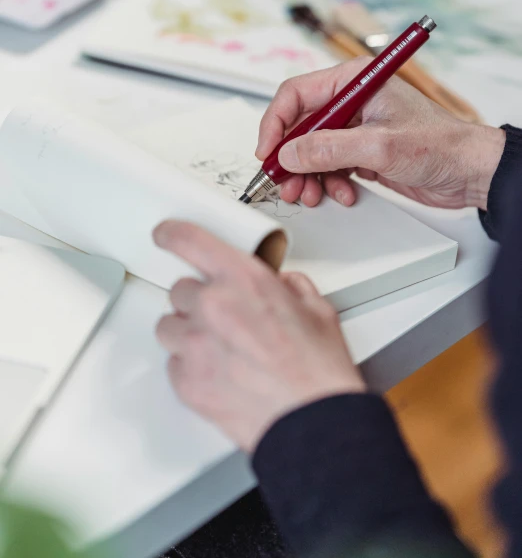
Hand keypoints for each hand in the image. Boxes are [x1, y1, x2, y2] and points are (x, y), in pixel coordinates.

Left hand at [154, 221, 365, 453]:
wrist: (313, 423)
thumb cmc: (318, 371)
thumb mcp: (317, 309)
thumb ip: (291, 286)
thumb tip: (281, 284)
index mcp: (242, 280)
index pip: (189, 240)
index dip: (172, 234)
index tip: (165, 234)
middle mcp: (212, 306)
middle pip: (179, 289)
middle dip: (200, 300)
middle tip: (226, 319)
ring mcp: (194, 346)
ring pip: (169, 325)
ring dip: (189, 331)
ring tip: (220, 349)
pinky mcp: (186, 382)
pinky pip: (173, 362)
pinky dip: (190, 365)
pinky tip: (220, 372)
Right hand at [257, 58, 505, 211]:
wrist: (470, 172)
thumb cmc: (440, 145)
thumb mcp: (380, 146)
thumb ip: (329, 148)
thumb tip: (289, 154)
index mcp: (354, 81)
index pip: (296, 94)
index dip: (276, 124)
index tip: (268, 153)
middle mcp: (351, 101)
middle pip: (299, 126)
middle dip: (290, 158)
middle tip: (286, 183)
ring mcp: (355, 128)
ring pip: (311, 150)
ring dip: (308, 175)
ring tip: (311, 195)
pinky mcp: (361, 152)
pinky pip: (329, 166)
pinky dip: (329, 183)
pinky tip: (343, 194)